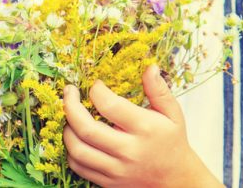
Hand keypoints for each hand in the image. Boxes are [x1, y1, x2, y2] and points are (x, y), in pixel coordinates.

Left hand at [63, 65, 221, 186]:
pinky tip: (75, 137)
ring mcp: (116, 170)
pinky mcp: (108, 182)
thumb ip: (159, 90)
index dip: (96, 91)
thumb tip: (150, 67)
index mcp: (145, 129)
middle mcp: (128, 151)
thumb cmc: (172, 142)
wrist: (176, 180)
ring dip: (67, 129)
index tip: (96, 85)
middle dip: (70, 106)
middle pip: (86, 129)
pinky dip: (71, 150)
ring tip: (70, 116)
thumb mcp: (172, 113)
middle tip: (69, 93)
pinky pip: (79, 166)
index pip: (110, 106)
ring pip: (77, 150)